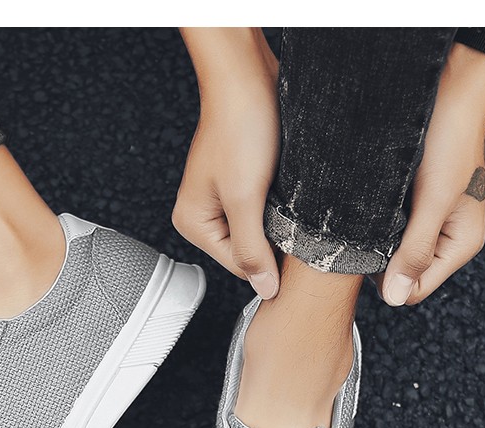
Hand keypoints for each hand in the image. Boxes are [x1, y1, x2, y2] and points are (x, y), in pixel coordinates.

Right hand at [173, 28, 280, 298]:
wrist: (249, 78)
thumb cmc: (240, 128)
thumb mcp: (245, 199)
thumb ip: (252, 250)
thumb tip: (265, 291)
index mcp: (193, 224)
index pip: (239, 266)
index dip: (268, 259)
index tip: (292, 244)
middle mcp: (204, 216)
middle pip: (249, 251)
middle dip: (272, 236)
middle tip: (286, 210)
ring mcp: (224, 201)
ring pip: (260, 232)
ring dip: (278, 220)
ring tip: (282, 194)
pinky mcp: (243, 186)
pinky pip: (265, 212)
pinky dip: (280, 206)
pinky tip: (285, 189)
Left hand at [378, 43, 484, 305]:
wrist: (448, 91)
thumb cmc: (447, 141)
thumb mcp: (433, 200)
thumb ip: (416, 250)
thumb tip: (395, 300)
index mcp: (459, 246)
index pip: (412, 291)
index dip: (385, 280)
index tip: (363, 254)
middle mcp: (444, 240)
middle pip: (399, 275)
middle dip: (378, 261)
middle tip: (359, 231)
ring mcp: (427, 225)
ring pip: (389, 253)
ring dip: (373, 241)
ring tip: (363, 215)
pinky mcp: (411, 208)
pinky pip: (386, 230)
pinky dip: (373, 224)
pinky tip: (364, 207)